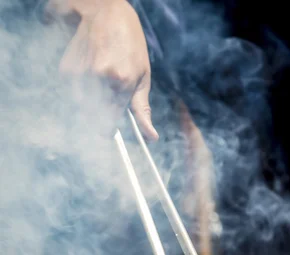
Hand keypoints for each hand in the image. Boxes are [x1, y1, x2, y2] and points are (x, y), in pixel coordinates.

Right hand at [46, 0, 157, 139]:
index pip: (109, 123)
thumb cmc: (131, 45)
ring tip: (98, 86)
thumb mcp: (142, 77)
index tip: (108, 132)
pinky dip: (79, 91)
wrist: (107, 12)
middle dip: (98, 117)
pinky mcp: (66, 69)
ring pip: (80, 107)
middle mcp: (100, 78)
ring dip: (88, 105)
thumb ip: (142, 110)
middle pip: (92, 118)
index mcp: (122, 82)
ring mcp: (80, 73)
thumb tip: (152, 137)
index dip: (107, 130)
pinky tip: (88, 75)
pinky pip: (71, 93)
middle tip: (104, 106)